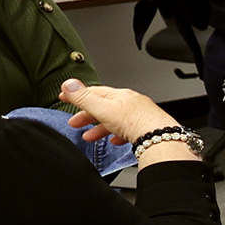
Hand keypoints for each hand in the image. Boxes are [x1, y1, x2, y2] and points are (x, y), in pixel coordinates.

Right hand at [62, 78, 177, 147]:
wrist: (160, 138)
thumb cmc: (135, 123)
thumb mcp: (103, 109)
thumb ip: (84, 98)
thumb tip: (69, 84)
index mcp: (120, 95)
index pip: (94, 91)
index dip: (76, 94)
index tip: (64, 96)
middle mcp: (131, 102)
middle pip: (104, 107)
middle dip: (86, 114)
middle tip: (74, 122)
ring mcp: (140, 115)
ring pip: (115, 120)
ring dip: (99, 128)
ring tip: (89, 136)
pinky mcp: (146, 129)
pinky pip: (127, 131)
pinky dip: (116, 135)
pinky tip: (113, 141)